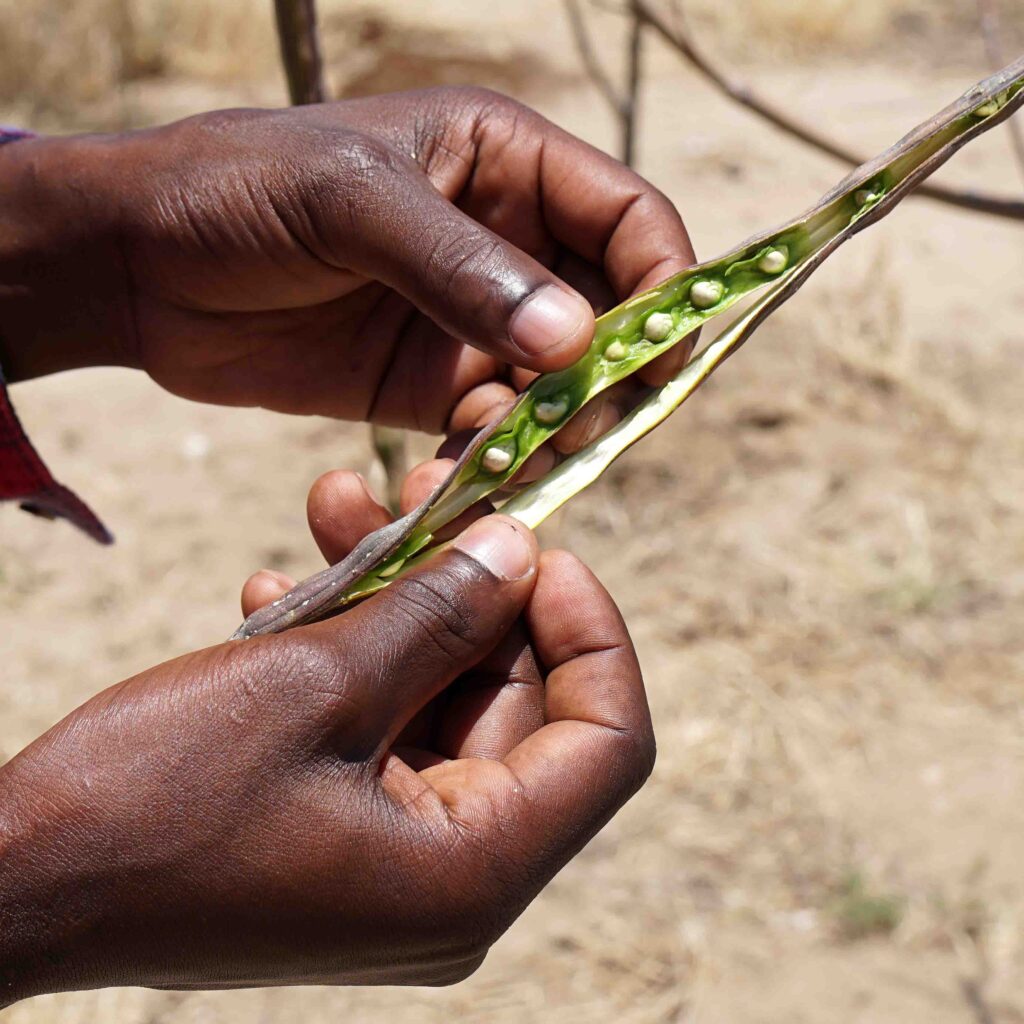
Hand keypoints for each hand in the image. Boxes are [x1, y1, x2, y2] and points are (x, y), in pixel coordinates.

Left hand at [0, 88, 693, 447]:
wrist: (143, 267)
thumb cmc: (240, 192)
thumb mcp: (351, 204)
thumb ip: (463, 270)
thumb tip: (576, 343)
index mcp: (504, 162)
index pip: (629, 218)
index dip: (663, 283)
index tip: (654, 354)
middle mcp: (505, 243)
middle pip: (610, 313)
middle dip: (611, 375)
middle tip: (586, 426)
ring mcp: (471, 321)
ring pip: (557, 386)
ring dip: (550, 430)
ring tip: (507, 459)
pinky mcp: (432, 386)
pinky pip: (494, 431)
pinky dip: (493, 460)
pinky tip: (457, 479)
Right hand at [0, 471, 653, 1002]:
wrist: (18, 880)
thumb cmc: (155, 800)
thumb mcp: (314, 684)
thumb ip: (437, 615)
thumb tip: (520, 551)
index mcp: (474, 869)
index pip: (610, 740)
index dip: (591, 628)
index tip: (537, 545)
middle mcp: (455, 877)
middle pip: (525, 705)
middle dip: (476, 591)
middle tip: (426, 497)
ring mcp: (399, 856)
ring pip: (447, 699)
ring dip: (400, 603)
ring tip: (338, 514)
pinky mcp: (346, 829)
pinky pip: (387, 722)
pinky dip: (355, 652)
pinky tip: (286, 590)